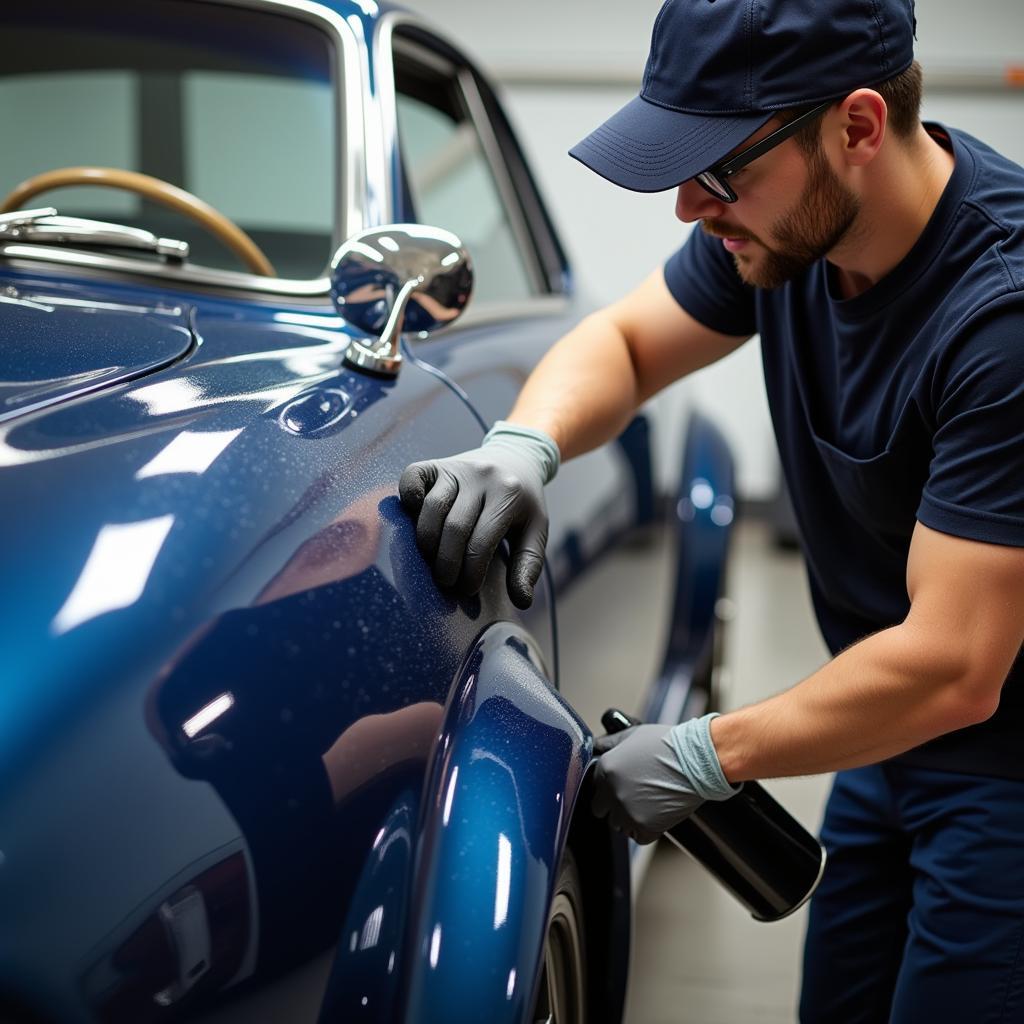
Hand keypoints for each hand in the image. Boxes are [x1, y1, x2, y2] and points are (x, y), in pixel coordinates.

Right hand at [399, 423, 557, 608]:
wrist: (515, 458)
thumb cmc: (523, 503)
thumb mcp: (535, 530)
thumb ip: (529, 564)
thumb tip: (522, 601)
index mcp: (508, 493)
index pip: (483, 541)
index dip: (471, 572)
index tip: (467, 590)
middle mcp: (481, 476)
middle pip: (454, 527)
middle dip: (447, 563)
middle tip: (446, 583)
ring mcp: (456, 467)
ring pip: (431, 507)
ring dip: (427, 542)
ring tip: (431, 562)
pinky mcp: (436, 464)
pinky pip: (413, 478)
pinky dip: (408, 499)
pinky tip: (415, 520)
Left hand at [591, 715, 739, 843]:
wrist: (697, 761)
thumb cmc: (668, 745)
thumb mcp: (633, 734)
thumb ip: (610, 742)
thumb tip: (596, 744)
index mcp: (606, 769)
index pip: (595, 787)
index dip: (608, 787)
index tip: (622, 786)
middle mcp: (612, 792)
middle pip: (601, 810)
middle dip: (613, 805)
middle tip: (635, 797)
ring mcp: (627, 812)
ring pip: (618, 825)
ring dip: (629, 818)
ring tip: (649, 803)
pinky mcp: (644, 828)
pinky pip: (638, 837)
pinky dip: (647, 830)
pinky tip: (657, 814)